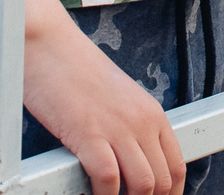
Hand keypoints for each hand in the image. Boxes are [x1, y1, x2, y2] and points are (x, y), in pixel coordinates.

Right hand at [20, 19, 185, 194]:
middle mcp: (141, 121)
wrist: (48, 44)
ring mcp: (117, 127)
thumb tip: (130, 163)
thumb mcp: (116, 99)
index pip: (176, 167)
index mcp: (151, 112)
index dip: (170, 194)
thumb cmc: (74, 72)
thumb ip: (129, 128)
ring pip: (143, 185)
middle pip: (163, 181)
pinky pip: (109, 180)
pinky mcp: (89, 133)